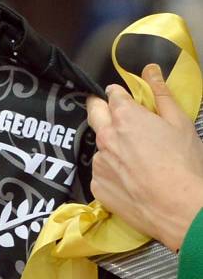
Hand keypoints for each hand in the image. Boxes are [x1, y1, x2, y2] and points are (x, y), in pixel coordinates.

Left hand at [86, 64, 202, 251]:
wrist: (179, 208)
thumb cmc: (184, 163)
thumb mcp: (180, 123)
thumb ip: (161, 94)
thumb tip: (150, 70)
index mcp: (124, 117)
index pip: (112, 95)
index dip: (119, 95)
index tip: (124, 100)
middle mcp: (105, 137)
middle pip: (94, 114)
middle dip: (101, 109)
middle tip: (116, 117)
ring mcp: (98, 164)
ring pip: (100, 147)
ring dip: (111, 147)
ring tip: (135, 161)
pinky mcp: (97, 186)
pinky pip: (101, 173)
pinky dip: (112, 173)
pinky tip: (131, 181)